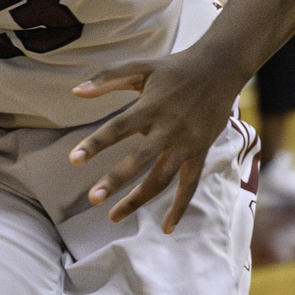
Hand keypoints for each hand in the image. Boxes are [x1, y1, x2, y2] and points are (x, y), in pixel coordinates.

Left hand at [69, 52, 239, 231]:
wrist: (220, 67)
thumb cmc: (175, 67)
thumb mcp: (142, 67)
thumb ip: (108, 78)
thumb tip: (75, 92)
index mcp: (150, 106)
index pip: (117, 128)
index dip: (95, 144)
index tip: (73, 160)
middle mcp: (168, 127)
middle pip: (139, 158)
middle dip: (115, 180)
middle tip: (93, 198)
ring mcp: (186, 142)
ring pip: (161, 178)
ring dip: (138, 199)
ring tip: (114, 216)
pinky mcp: (201, 152)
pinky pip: (190, 184)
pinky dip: (180, 207)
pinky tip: (167, 227)